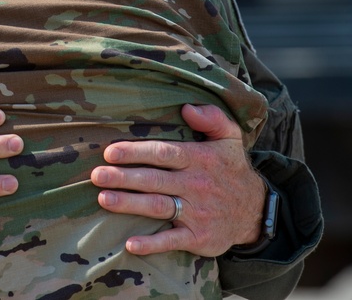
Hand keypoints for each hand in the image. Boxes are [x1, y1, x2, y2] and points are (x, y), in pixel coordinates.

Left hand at [90, 104, 263, 256]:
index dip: (136, 152)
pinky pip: (172, 241)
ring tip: (103, 199)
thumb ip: (212, 118)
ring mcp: (197, 213)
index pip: (164, 153)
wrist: (255, 211)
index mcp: (199, 159)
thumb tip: (187, 107)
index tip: (111, 152)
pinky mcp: (199, 237)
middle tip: (96, 175)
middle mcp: (196, 185)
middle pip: (154, 180)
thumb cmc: (231, 169)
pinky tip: (130, 244)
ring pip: (158, 207)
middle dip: (124, 177)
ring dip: (129, 204)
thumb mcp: (230, 137)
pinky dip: (152, 244)